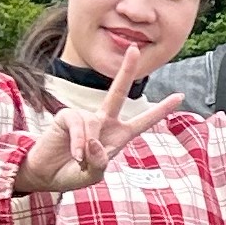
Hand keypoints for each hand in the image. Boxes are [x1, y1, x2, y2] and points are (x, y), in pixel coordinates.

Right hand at [16, 51, 169, 197]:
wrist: (46, 175)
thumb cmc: (72, 173)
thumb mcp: (93, 174)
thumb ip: (100, 162)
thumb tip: (96, 142)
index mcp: (118, 135)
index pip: (143, 121)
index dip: (160, 110)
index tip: (179, 96)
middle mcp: (103, 121)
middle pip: (118, 93)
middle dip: (126, 71)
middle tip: (134, 49)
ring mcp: (85, 117)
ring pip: (93, 126)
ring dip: (87, 148)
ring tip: (79, 160)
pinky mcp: (67, 116)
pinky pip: (78, 126)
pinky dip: (78, 142)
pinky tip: (74, 154)